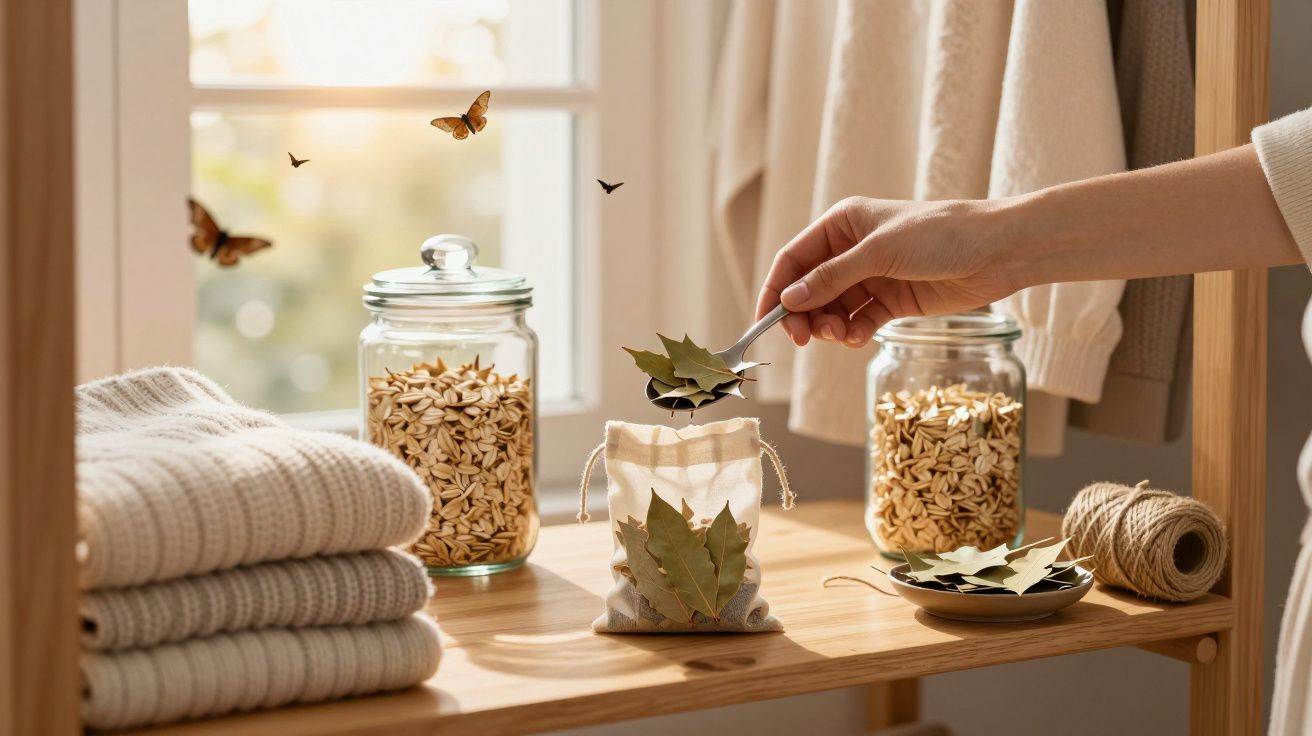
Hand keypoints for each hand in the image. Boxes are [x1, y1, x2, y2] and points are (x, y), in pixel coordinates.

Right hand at [756, 197, 1023, 347]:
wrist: (998, 251)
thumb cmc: (940, 235)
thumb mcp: (879, 252)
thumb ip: (832, 278)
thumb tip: (788, 299)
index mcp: (842, 225)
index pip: (793, 259)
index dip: (775, 290)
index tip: (765, 322)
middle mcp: (851, 250)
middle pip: (808, 289)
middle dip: (803, 314)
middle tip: (804, 339)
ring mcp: (871, 277)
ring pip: (831, 309)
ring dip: (828, 326)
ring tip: (840, 336)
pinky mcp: (891, 301)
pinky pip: (857, 321)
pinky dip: (851, 333)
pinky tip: (856, 338)